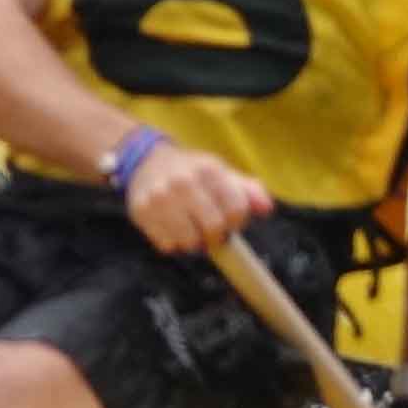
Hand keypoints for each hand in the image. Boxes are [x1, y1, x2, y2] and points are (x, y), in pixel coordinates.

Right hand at [119, 140, 269, 254]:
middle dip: (216, 234)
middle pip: (214, 228)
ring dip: (194, 240)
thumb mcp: (222, 173)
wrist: (146, 162)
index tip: (230, 219)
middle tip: (210, 227)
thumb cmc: (192, 172)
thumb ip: (249, 190)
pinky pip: (167, 245)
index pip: (236, 210)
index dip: (237, 221)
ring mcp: (160, 197)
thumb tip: (266, 208)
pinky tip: (172, 226)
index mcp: (208, 169)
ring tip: (190, 225)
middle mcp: (183, 181)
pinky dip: (173, 242)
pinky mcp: (142, 212)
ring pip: (189, 241)